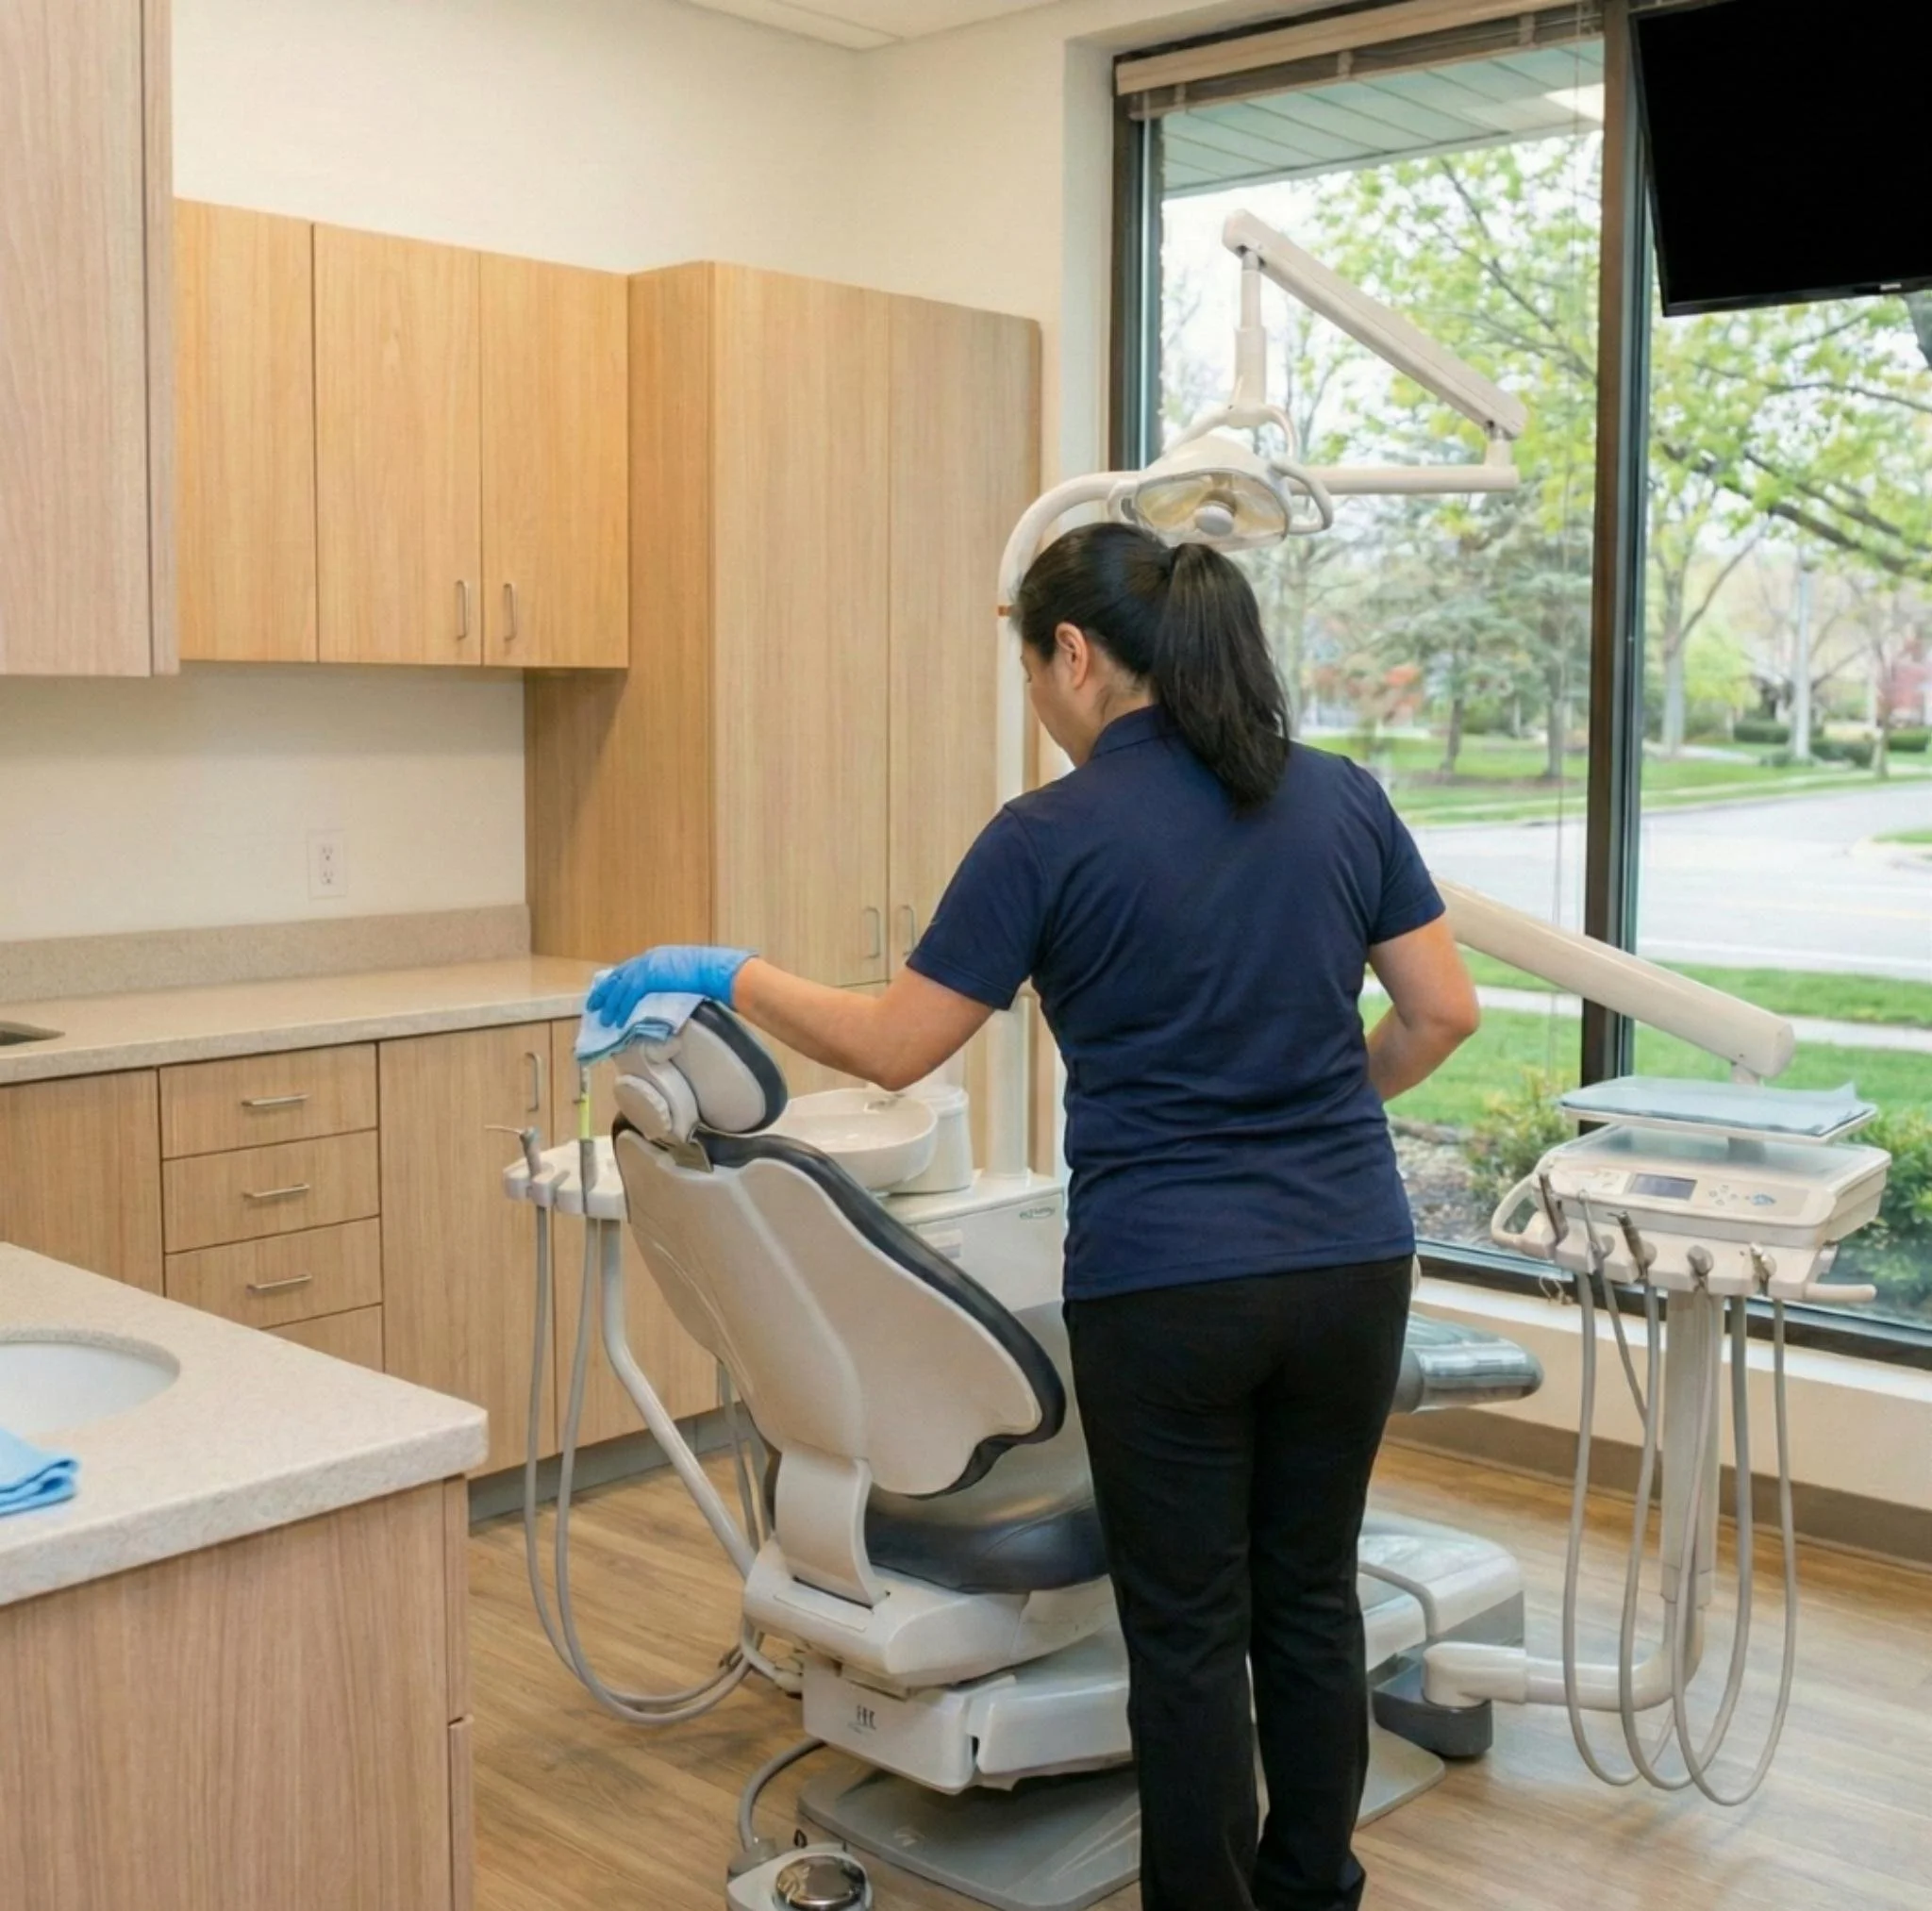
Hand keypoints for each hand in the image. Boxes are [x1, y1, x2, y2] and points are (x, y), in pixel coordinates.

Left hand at [585, 946, 752, 1025]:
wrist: (715, 970)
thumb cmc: (708, 974)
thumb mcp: (683, 975)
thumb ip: (668, 981)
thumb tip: (662, 994)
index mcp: (656, 957)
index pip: (629, 970)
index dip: (616, 983)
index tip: (606, 994)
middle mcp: (648, 959)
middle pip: (619, 975)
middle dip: (605, 992)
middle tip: (594, 1005)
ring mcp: (648, 966)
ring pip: (621, 987)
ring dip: (611, 1005)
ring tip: (604, 1020)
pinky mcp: (649, 977)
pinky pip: (629, 995)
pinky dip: (622, 1008)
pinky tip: (617, 1020)